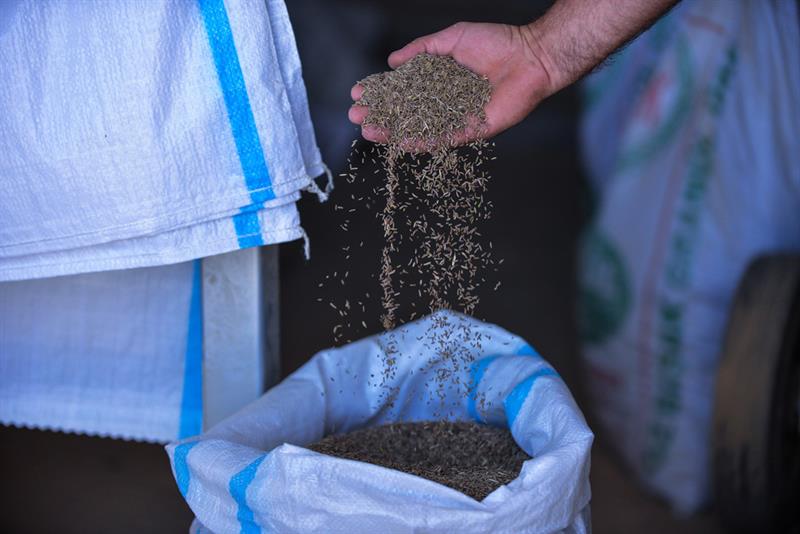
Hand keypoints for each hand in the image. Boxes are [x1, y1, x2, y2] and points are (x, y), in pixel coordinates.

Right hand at [348, 22, 557, 143]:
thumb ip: (422, 50)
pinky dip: (422, 142)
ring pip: (419, 130)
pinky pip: (443, 139)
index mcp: (439, 81)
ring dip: (393, 133)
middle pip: (406, 114)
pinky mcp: (471, 130)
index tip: (357, 95)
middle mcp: (445, 102)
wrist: (530, 56)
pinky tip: (402, 143)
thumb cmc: (497, 42)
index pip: (403, 91)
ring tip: (370, 133)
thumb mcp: (451, 39)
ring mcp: (456, 118)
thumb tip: (392, 62)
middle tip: (357, 117)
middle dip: (380, 116)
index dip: (380, 94)